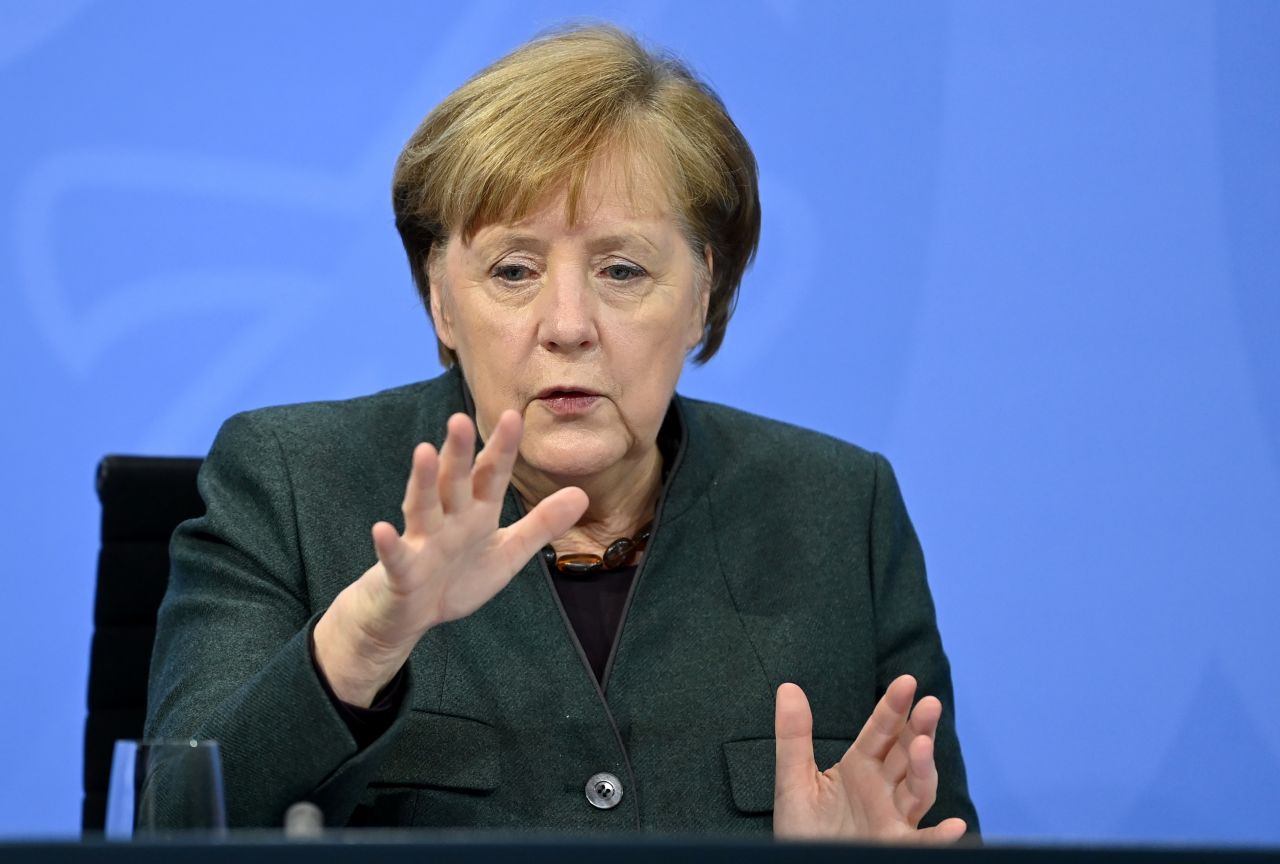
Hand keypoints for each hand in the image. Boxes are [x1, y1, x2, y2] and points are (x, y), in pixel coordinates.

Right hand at [314, 410, 587, 705]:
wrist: (409, 616)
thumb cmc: (457, 578)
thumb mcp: (508, 553)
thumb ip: (542, 524)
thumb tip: (582, 494)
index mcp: (476, 514)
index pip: (491, 475)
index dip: (502, 448)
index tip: (514, 415)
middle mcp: (448, 520)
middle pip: (453, 481)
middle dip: (458, 452)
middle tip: (461, 418)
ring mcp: (421, 543)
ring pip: (422, 507)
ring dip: (422, 481)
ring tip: (424, 452)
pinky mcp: (400, 572)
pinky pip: (395, 557)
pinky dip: (388, 545)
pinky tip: (381, 529)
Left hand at [773, 675, 966, 842]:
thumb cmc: (803, 830)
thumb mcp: (794, 781)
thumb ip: (794, 737)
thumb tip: (788, 688)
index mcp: (861, 767)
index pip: (881, 731)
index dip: (893, 707)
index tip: (906, 682)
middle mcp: (883, 789)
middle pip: (907, 753)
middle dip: (919, 728)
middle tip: (929, 704)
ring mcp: (893, 818)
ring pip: (918, 790)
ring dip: (923, 768)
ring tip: (922, 746)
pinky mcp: (894, 846)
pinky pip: (920, 842)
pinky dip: (938, 836)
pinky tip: (954, 826)